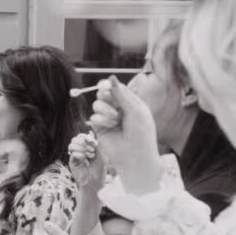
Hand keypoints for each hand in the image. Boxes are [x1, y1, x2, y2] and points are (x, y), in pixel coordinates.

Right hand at [67, 132, 105, 194]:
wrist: (95, 183)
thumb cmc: (99, 170)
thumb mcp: (100, 155)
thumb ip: (95, 144)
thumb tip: (89, 133)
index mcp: (85, 148)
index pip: (80, 137)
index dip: (85, 137)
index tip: (93, 142)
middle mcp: (78, 152)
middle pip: (75, 139)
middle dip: (84, 142)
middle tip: (92, 150)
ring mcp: (74, 157)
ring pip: (71, 145)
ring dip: (82, 148)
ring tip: (89, 155)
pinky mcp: (71, 163)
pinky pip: (73, 154)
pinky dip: (81, 155)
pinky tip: (86, 161)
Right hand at [87, 78, 161, 193]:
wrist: (134, 157)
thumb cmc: (141, 134)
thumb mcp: (135, 110)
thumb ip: (122, 94)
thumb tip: (111, 77)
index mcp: (131, 104)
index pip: (117, 89)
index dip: (111, 86)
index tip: (107, 87)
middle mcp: (119, 110)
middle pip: (103, 94)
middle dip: (106, 96)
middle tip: (111, 102)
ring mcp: (108, 119)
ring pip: (97, 105)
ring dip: (105, 110)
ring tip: (115, 120)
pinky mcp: (99, 129)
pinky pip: (93, 117)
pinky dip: (101, 120)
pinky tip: (110, 127)